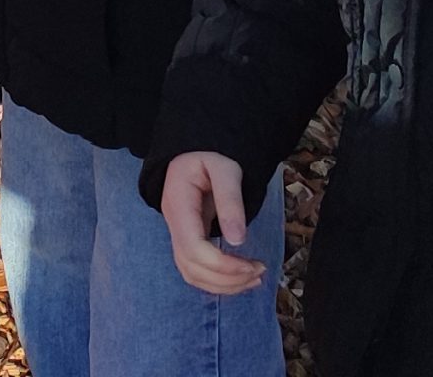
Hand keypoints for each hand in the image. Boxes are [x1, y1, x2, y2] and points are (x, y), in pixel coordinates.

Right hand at [161, 152, 269, 294]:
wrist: (198, 148)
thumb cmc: (212, 153)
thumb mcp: (225, 168)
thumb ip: (230, 200)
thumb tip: (237, 240)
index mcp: (178, 202)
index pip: (193, 247)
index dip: (222, 265)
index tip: (253, 265)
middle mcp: (172, 221)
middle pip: (191, 266)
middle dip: (226, 278)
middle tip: (259, 271)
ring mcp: (176, 232)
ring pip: (192, 273)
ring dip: (223, 284)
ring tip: (254, 278)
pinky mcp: (187, 238)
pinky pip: (195, 270)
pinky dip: (217, 281)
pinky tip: (239, 277)